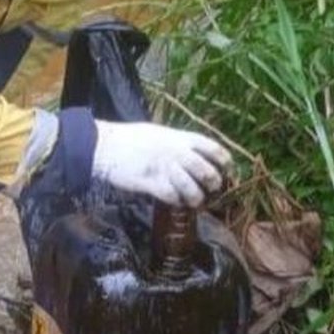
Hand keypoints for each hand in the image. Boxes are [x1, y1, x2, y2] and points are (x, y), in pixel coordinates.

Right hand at [91, 120, 231, 206]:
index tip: (227, 171)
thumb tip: (195, 154)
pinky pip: (173, 197)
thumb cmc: (132, 138)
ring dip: (196, 197)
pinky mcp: (152, 183)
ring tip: (193, 200)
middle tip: (211, 190)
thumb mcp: (161, 133)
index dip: (225, 162)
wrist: (106, 145)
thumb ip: (179, 143)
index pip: (214, 149)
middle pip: (207, 172)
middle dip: (213, 184)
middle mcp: (178, 152)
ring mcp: (166, 169)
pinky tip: (173, 199)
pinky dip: (176, 201)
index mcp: (182, 137)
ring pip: (193, 189)